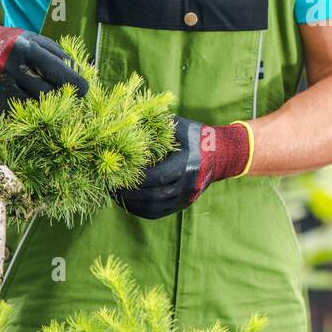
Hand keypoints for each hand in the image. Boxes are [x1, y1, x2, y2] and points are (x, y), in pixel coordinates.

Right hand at [0, 21, 88, 106]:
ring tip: (46, 95)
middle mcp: (12, 68)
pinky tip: (28, 99)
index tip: (85, 90)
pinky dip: (30, 110)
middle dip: (62, 96)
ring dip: (47, 105)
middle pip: (49, 94)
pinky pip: (21, 113)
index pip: (60, 73)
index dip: (77, 85)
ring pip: (36, 107)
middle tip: (67, 96)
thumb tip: (84, 75)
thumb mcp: (37, 41)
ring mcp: (0, 87)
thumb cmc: (16, 45)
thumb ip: (61, 57)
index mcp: (26, 49)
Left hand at [113, 116, 250, 218]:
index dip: (137, 178)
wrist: (221, 154)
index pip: (159, 177)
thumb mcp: (180, 127)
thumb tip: (131, 118)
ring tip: (115, 195)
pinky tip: (128, 202)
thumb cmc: (197, 136)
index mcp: (188, 165)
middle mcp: (189, 185)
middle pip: (155, 196)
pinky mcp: (183, 204)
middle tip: (110, 186)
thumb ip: (158, 124)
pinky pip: (159, 213)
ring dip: (132, 204)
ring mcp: (187, 197)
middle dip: (130, 193)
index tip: (118, 174)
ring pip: (155, 208)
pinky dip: (141, 210)